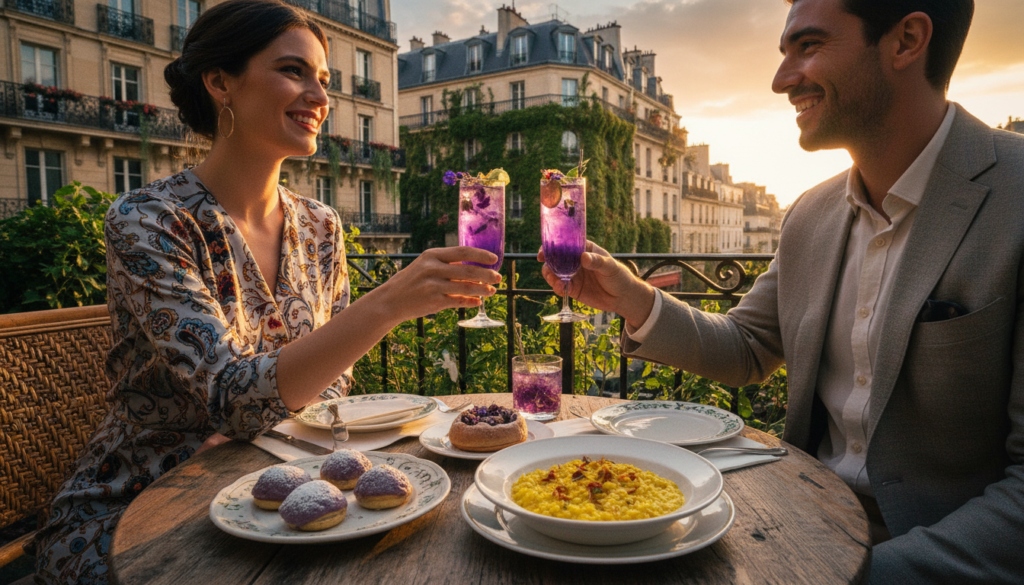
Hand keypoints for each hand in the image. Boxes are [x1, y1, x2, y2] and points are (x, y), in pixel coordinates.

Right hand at [376, 246, 501, 322]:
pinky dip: (471, 302)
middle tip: (498, 278)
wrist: (390, 301)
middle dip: (487, 274)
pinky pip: (459, 301)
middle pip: (469, 270)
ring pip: (467, 287)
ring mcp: (433, 286)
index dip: (481, 255)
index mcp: (432, 255)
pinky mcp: (434, 302)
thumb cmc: (411, 282)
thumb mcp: (425, 266)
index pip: (462, 251)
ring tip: (492, 291)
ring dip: (483, 289)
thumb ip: (446, 265)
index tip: (494, 259)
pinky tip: (477, 302)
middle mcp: (433, 268)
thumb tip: (474, 267)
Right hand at [538, 241, 654, 328]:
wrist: (623, 297)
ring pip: (554, 273)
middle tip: (547, 269)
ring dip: (550, 276)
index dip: (552, 246)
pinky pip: (560, 287)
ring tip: (555, 280)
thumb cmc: (618, 276)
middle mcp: (575, 261)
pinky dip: (557, 287)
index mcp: (583, 250)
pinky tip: (560, 289)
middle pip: (555, 259)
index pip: (565, 244)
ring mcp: (573, 275)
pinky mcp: (573, 289)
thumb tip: (583, 257)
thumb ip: (596, 261)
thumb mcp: (610, 266)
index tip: (543, 252)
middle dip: (548, 263)